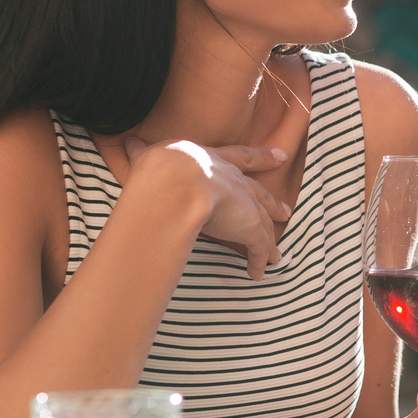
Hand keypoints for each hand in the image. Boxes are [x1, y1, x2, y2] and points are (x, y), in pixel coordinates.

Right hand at [126, 137, 290, 279]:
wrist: (177, 182)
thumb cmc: (163, 166)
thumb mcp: (154, 155)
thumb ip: (145, 153)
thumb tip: (130, 143)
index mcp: (215, 162)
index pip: (243, 157)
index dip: (262, 157)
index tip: (280, 155)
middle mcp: (235, 183)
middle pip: (260, 194)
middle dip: (273, 203)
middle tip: (287, 211)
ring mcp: (244, 205)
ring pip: (263, 224)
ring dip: (269, 240)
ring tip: (277, 253)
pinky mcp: (248, 228)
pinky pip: (257, 249)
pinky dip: (259, 262)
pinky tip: (258, 274)